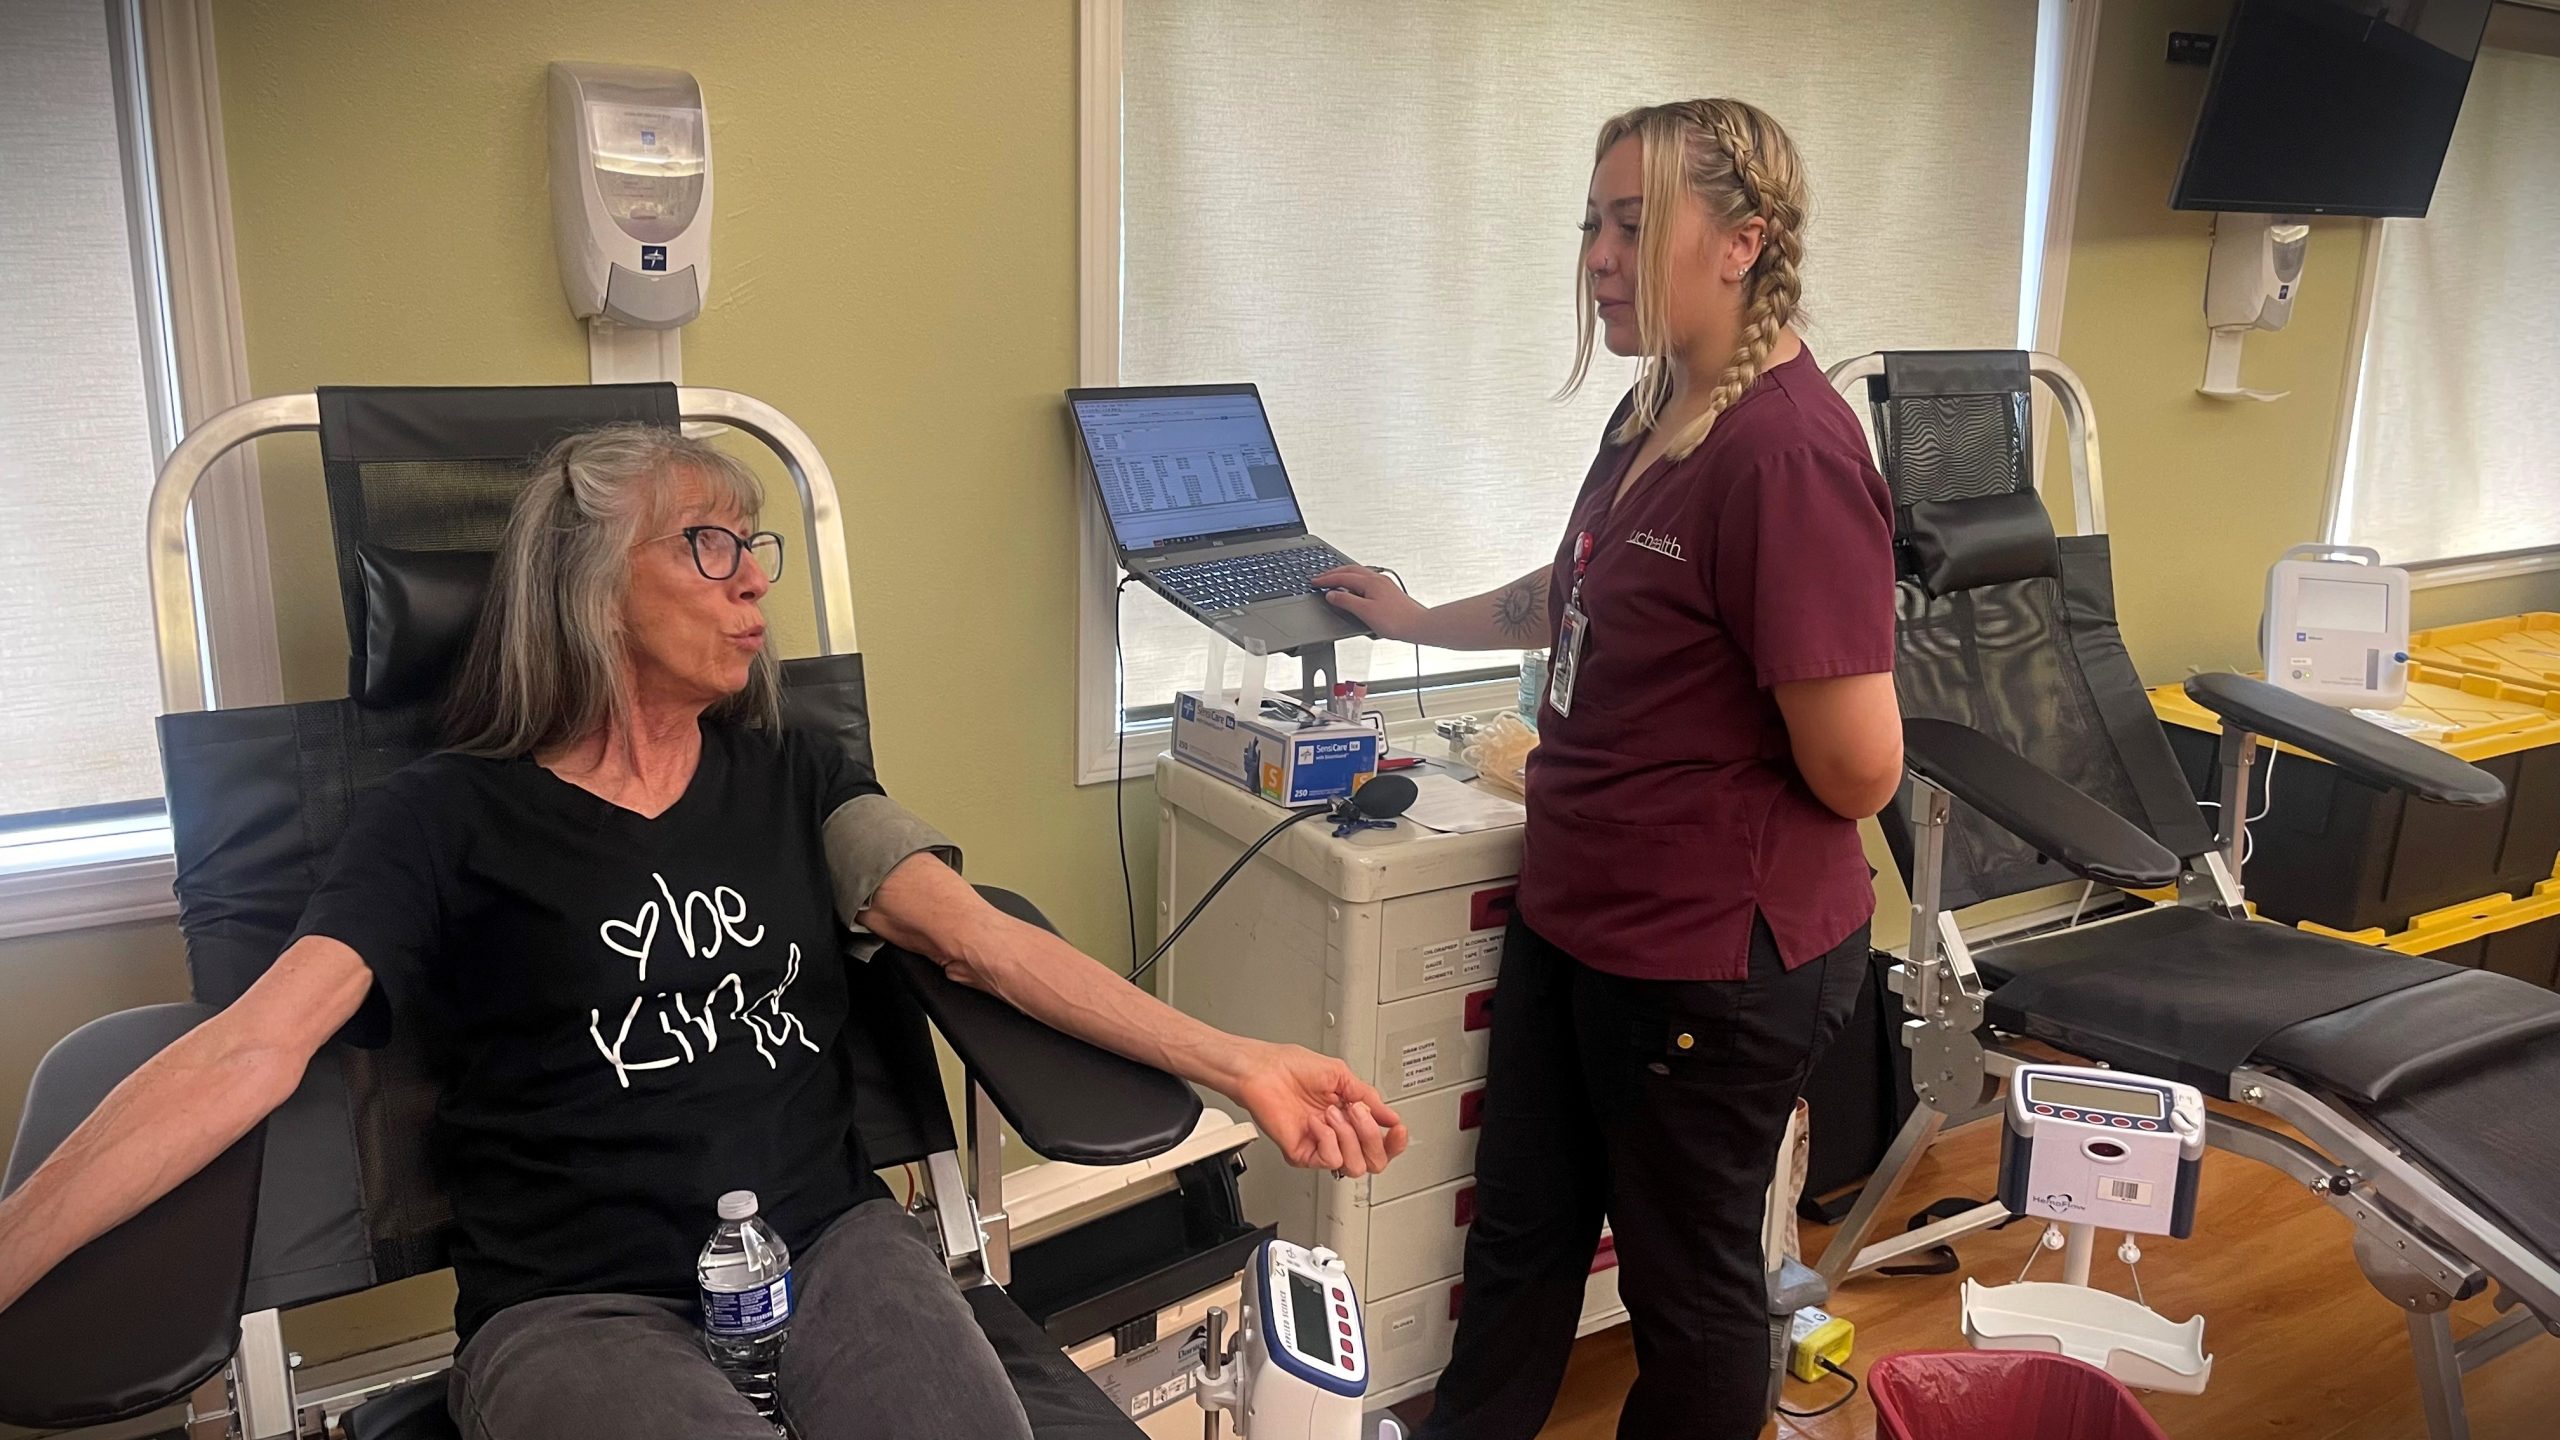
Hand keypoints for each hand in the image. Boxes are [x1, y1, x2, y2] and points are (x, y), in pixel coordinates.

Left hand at [1225, 1041, 1409, 1177]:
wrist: (1262, 1069)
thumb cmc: (1291, 1066)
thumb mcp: (1341, 1075)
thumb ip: (1369, 1098)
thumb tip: (1390, 1117)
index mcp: (1349, 1118)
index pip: (1381, 1144)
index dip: (1395, 1142)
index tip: (1398, 1129)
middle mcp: (1337, 1135)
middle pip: (1374, 1162)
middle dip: (1372, 1136)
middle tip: (1357, 1112)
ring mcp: (1320, 1146)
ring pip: (1354, 1166)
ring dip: (1348, 1135)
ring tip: (1331, 1113)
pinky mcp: (1302, 1154)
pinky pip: (1329, 1160)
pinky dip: (1327, 1138)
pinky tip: (1316, 1122)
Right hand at [1312, 565, 1431, 643]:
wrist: (1418, 626)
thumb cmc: (1396, 621)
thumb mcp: (1365, 612)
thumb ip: (1346, 602)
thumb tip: (1332, 595)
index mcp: (1370, 582)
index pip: (1342, 577)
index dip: (1326, 579)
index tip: (1314, 582)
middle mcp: (1377, 579)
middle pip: (1350, 570)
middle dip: (1333, 573)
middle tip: (1320, 577)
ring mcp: (1384, 584)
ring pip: (1359, 574)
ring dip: (1344, 575)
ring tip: (1334, 580)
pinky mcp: (1388, 591)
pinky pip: (1366, 580)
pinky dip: (1354, 581)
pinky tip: (1354, 589)